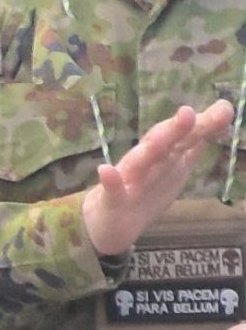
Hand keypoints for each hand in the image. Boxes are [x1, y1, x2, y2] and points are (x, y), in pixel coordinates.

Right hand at [82, 99, 239, 258]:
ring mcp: (129, 180)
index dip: (204, 125)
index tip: (225, 108)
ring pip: (140, 163)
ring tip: (160, 139)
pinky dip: (109, 180)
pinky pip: (111, 191)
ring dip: (148, 151)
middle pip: (163, 144)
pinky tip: (105, 170)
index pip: (185, 136)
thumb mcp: (176, 165)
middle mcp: (147, 162)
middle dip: (176, 129)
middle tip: (188, 112)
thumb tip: (223, 114)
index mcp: (165, 156)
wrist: (109, 221)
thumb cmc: (144, 189)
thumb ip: (196, 142)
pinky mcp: (112, 201)